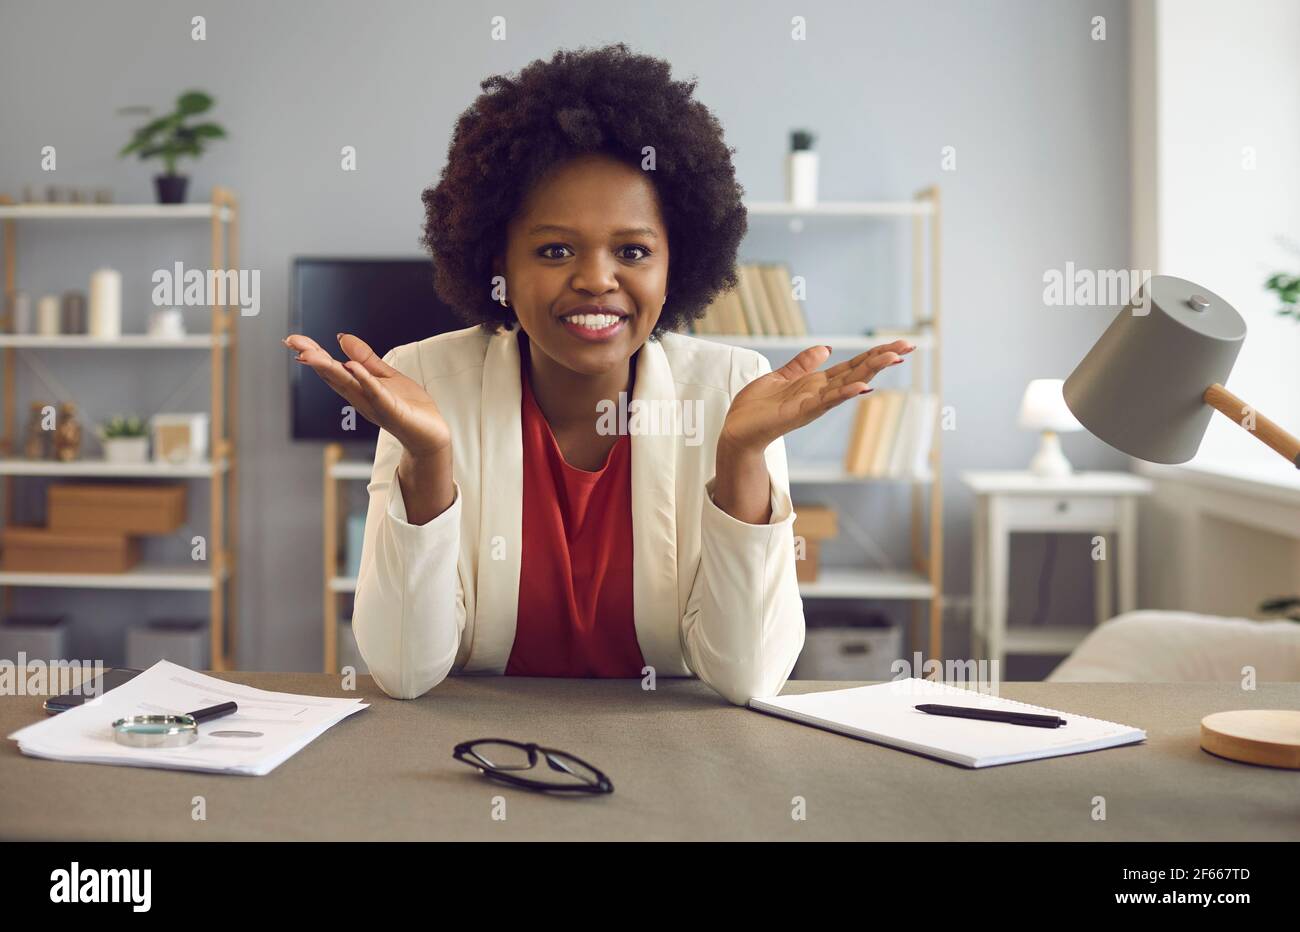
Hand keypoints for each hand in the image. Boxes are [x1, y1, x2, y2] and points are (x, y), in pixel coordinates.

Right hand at [284, 333, 451, 457]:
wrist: (431, 433)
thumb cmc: (409, 406)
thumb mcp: (385, 375)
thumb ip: (365, 358)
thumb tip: (342, 337)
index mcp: (358, 388)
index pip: (332, 367)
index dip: (313, 353)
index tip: (293, 339)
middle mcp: (361, 397)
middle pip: (333, 375)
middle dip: (313, 358)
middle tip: (292, 343)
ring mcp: (375, 405)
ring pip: (348, 384)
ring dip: (329, 369)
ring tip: (311, 354)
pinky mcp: (392, 410)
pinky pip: (376, 394)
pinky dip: (364, 380)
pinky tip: (352, 367)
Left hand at [720, 340, 913, 453]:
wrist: (737, 430)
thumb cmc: (757, 407)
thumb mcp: (781, 377)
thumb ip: (803, 363)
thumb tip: (826, 348)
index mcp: (817, 384)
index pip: (851, 366)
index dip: (873, 354)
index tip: (899, 344)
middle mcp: (820, 394)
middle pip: (857, 372)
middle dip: (882, 359)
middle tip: (909, 347)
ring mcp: (813, 404)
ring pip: (847, 384)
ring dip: (871, 371)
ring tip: (893, 358)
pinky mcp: (800, 413)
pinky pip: (826, 402)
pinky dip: (844, 394)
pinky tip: (863, 386)